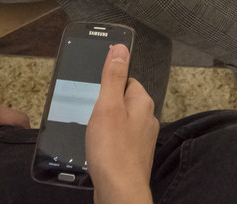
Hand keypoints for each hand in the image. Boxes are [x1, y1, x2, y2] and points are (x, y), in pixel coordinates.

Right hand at [86, 44, 158, 203]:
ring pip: (119, 123)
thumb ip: (113, 76)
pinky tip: (96, 150)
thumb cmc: (113, 151)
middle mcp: (146, 119)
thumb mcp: (107, 106)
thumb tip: (120, 48)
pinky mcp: (133, 156)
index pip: (126, 80)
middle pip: (122, 101)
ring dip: (104, 126)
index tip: (94, 93)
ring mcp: (141, 139)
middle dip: (105, 107)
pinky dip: (106, 143)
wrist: (119, 192)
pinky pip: (118, 141)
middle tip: (90, 116)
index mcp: (142, 102)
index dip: (108, 86)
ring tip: (92, 134)